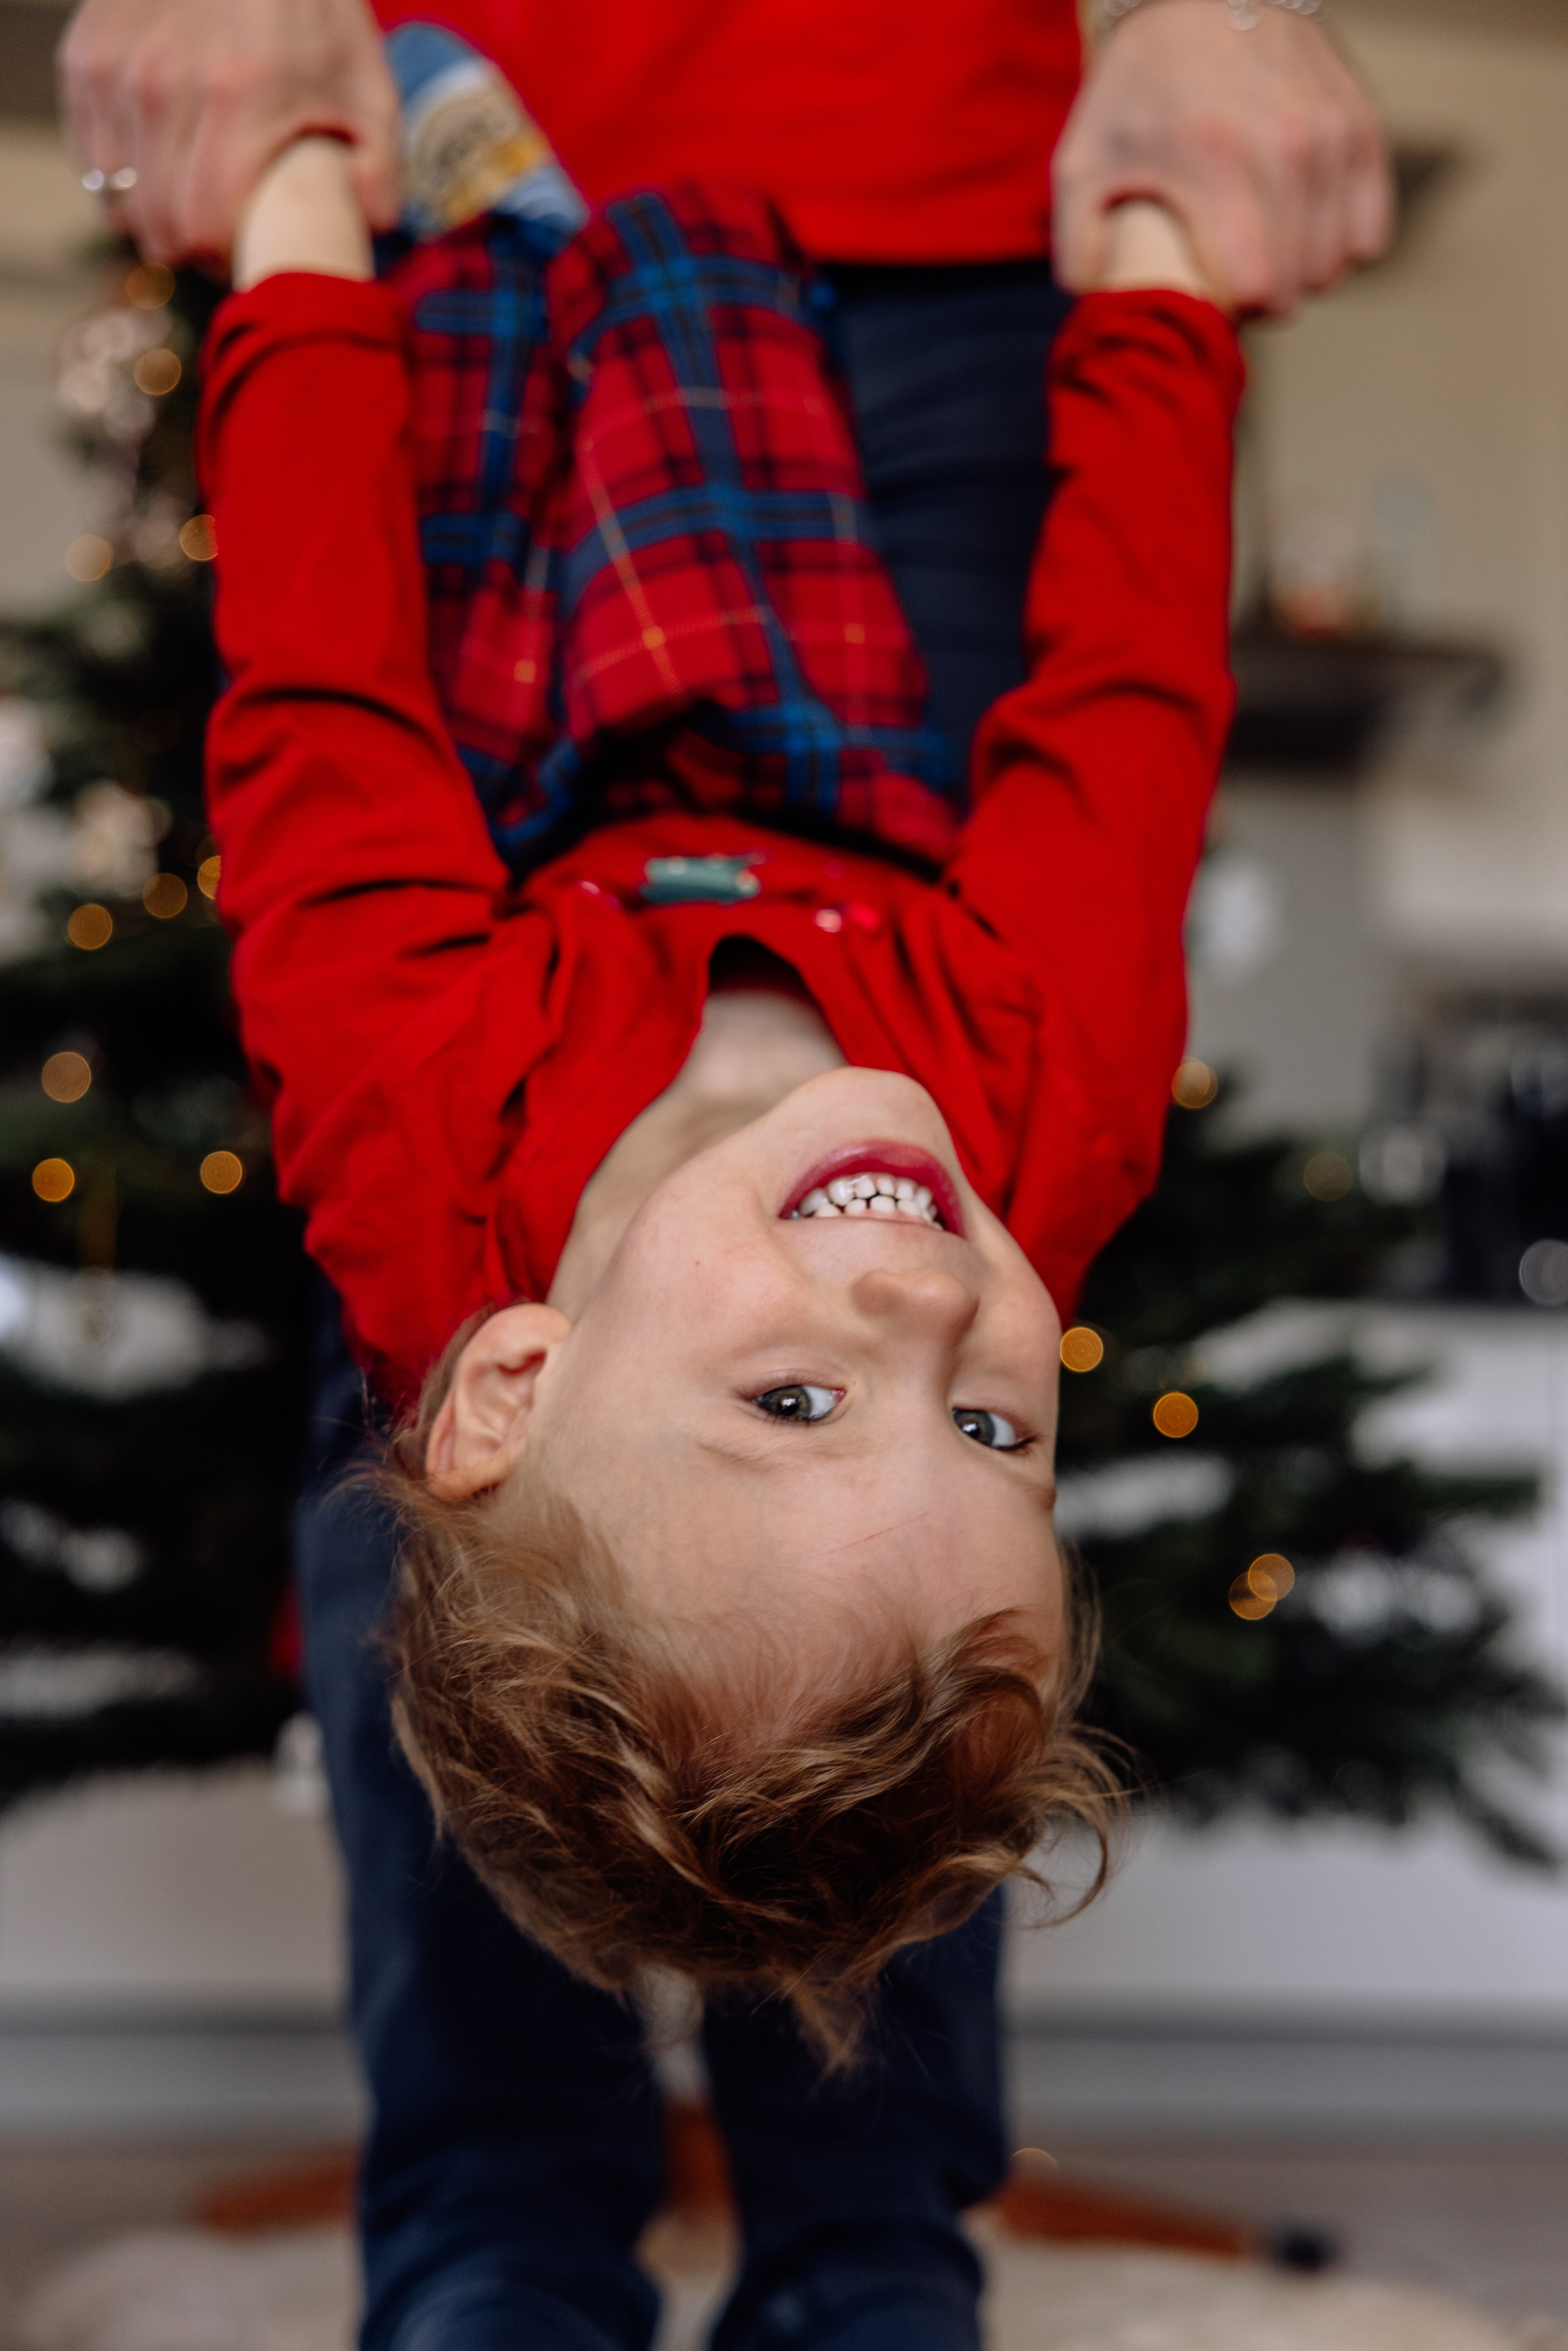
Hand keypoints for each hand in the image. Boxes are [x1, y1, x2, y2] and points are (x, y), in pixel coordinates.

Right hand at [58, 0, 399, 269]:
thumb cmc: (313, 14)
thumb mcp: (366, 86)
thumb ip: (380, 166)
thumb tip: (372, 226)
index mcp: (235, 100)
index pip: (201, 230)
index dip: (224, 261)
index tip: (247, 257)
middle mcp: (162, 84)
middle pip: (156, 225)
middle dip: (191, 249)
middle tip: (223, 237)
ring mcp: (115, 68)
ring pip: (117, 198)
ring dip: (153, 215)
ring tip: (194, 199)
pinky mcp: (85, 56)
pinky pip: (93, 156)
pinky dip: (123, 174)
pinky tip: (161, 162)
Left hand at [1053, 0, 1392, 315]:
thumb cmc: (1136, 87)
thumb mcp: (1083, 160)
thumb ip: (1076, 244)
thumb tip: (1104, 304)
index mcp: (1218, 163)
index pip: (1260, 286)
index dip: (1236, 308)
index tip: (1213, 293)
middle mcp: (1287, 147)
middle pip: (1301, 283)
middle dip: (1267, 298)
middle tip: (1235, 275)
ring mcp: (1332, 135)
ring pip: (1337, 263)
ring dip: (1303, 274)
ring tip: (1267, 253)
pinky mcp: (1362, 125)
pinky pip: (1371, 230)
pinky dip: (1343, 244)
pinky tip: (1306, 231)